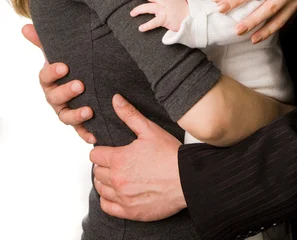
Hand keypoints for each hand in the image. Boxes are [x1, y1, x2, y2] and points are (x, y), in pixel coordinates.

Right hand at [22, 23, 95, 143]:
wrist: (88, 80)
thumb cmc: (72, 65)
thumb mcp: (60, 52)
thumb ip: (43, 41)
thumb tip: (25, 26)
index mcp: (50, 80)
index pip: (45, 77)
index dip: (53, 72)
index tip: (64, 66)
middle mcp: (56, 98)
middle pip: (55, 98)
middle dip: (66, 92)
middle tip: (80, 84)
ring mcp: (66, 111)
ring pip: (66, 117)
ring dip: (76, 115)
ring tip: (89, 110)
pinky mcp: (79, 123)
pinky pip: (80, 131)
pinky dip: (86, 134)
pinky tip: (94, 135)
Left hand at [91, 94, 184, 220]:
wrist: (187, 179)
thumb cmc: (170, 155)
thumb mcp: (149, 130)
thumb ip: (129, 115)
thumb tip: (115, 100)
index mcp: (119, 159)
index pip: (95, 155)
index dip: (101, 151)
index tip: (110, 151)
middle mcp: (117, 180)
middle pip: (97, 172)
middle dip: (104, 165)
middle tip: (117, 162)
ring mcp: (123, 198)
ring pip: (100, 189)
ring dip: (105, 182)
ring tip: (118, 175)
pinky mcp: (130, 212)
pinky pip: (107, 207)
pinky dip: (108, 200)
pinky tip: (118, 193)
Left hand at [129, 0, 188, 31]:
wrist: (194, 17)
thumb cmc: (186, 11)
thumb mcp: (177, 1)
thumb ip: (169, 0)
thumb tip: (165, 1)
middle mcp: (165, 1)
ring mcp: (164, 9)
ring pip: (148, 7)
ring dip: (138, 9)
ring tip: (132, 13)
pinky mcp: (165, 19)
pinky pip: (153, 22)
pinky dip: (146, 26)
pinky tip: (141, 28)